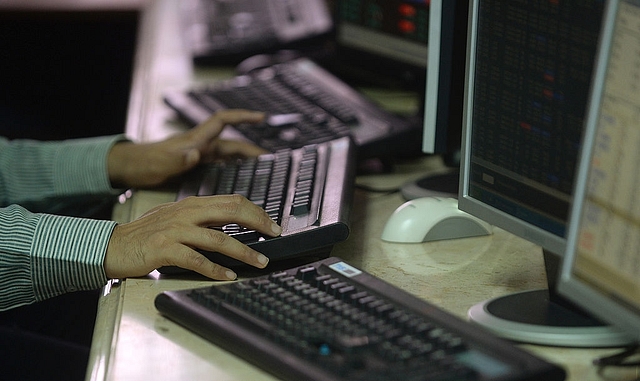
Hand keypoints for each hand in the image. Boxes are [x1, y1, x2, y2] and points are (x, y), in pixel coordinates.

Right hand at [104, 194, 281, 279]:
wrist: (113, 245)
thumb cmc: (146, 234)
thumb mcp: (176, 218)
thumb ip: (201, 218)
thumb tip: (231, 224)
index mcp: (192, 204)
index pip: (232, 201)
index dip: (256, 211)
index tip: (272, 223)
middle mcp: (186, 213)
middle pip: (231, 212)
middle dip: (258, 223)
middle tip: (276, 234)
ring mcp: (175, 230)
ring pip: (218, 239)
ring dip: (244, 251)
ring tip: (260, 261)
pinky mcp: (164, 249)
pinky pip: (196, 260)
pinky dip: (216, 269)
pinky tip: (229, 276)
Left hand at [108, 109, 266, 188]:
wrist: (129, 168)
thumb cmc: (143, 164)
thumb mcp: (160, 163)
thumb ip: (177, 159)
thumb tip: (194, 155)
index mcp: (195, 140)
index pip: (222, 121)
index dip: (242, 117)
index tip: (260, 117)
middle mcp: (201, 146)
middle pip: (232, 143)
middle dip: (252, 148)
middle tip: (271, 159)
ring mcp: (199, 156)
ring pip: (228, 156)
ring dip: (245, 160)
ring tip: (262, 169)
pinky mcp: (195, 167)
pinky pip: (220, 165)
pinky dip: (233, 169)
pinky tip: (240, 177)